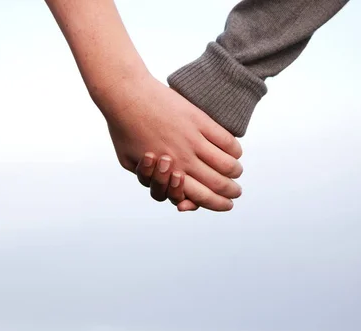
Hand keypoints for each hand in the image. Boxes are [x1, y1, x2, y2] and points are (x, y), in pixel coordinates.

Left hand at [95, 74, 242, 210]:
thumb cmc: (123, 130)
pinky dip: (235, 150)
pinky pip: (225, 140)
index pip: (199, 197)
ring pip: (226, 164)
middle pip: (217, 184)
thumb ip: (148, 179)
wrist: (126, 95)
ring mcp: (193, 139)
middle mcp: (183, 160)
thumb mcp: (128, 163)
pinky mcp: (199, 120)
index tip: (226, 204)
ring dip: (235, 172)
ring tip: (237, 172)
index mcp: (166, 174)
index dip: (217, 204)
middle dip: (231, 192)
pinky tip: (235, 153)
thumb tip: (165, 188)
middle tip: (236, 192)